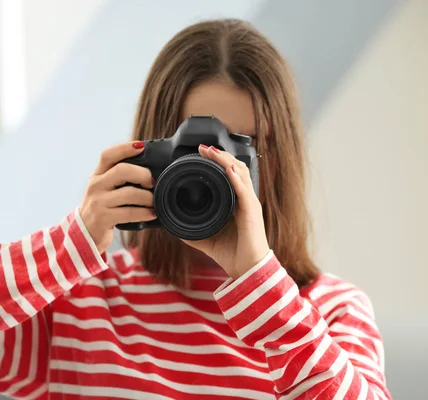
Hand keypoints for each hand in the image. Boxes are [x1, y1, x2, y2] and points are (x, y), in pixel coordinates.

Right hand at [79, 142, 155, 252]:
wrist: (84, 233)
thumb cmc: (104, 208)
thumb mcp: (106, 189)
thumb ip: (120, 179)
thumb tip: (151, 171)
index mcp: (98, 175)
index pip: (108, 155)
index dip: (125, 148)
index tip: (142, 146)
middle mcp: (95, 185)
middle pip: (122, 170)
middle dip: (143, 174)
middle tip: (153, 183)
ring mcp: (98, 201)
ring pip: (129, 193)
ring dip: (148, 197)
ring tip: (154, 202)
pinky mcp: (102, 218)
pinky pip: (129, 213)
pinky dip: (145, 213)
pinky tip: (152, 214)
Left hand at [182, 145, 269, 278]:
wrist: (247, 271)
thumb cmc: (234, 255)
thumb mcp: (208, 239)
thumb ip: (193, 232)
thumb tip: (174, 228)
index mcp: (237, 204)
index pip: (230, 175)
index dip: (218, 162)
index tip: (202, 153)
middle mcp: (245, 200)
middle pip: (236, 168)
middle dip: (220, 156)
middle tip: (203, 148)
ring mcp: (250, 204)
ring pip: (240, 174)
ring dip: (226, 160)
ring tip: (212, 152)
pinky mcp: (252, 212)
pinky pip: (244, 190)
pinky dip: (235, 178)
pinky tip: (227, 169)